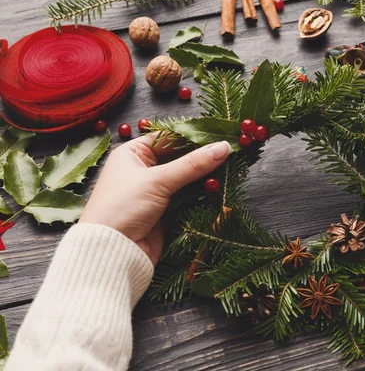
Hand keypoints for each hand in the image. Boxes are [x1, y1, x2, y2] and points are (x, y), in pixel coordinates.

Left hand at [80, 135, 230, 264]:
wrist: (112, 252)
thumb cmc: (122, 207)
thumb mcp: (157, 180)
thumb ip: (192, 164)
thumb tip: (223, 147)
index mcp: (133, 154)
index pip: (169, 138)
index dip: (193, 136)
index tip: (220, 135)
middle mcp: (144, 170)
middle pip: (180, 158)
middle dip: (203, 157)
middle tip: (230, 152)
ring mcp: (156, 191)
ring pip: (187, 178)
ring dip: (205, 177)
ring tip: (230, 168)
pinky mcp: (166, 211)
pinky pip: (188, 197)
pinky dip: (202, 194)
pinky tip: (219, 188)